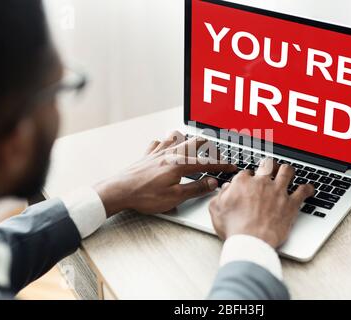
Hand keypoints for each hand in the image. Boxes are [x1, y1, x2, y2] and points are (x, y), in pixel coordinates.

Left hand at [94, 131, 235, 217]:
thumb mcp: (174, 197)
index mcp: (179, 164)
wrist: (119, 191)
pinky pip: (159, 142)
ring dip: (189, 140)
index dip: (221, 165)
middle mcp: (170, 154)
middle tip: (216, 155)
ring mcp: (158, 152)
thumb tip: (212, 183)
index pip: (206, 162)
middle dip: (209, 147)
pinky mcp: (147, 155)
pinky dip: (167, 142)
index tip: (231, 167)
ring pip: (178, 137)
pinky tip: (167, 148)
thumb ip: (195, 189)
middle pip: (195, 141)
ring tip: (196, 146)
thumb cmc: (144, 196)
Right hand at [209, 158, 314, 247]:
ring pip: (286, 171)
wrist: (251, 242)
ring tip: (287, 171)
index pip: (246, 173)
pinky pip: (303, 191)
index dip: (248, 178)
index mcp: (243, 183)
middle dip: (268, 166)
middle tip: (268, 170)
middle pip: (267, 166)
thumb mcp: (216, 210)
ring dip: (287, 170)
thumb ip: (221, 195)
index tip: (248, 183)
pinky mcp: (291, 204)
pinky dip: (307, 189)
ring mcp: (278, 191)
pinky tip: (309, 189)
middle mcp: (261, 183)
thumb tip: (226, 188)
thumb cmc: (234, 228)